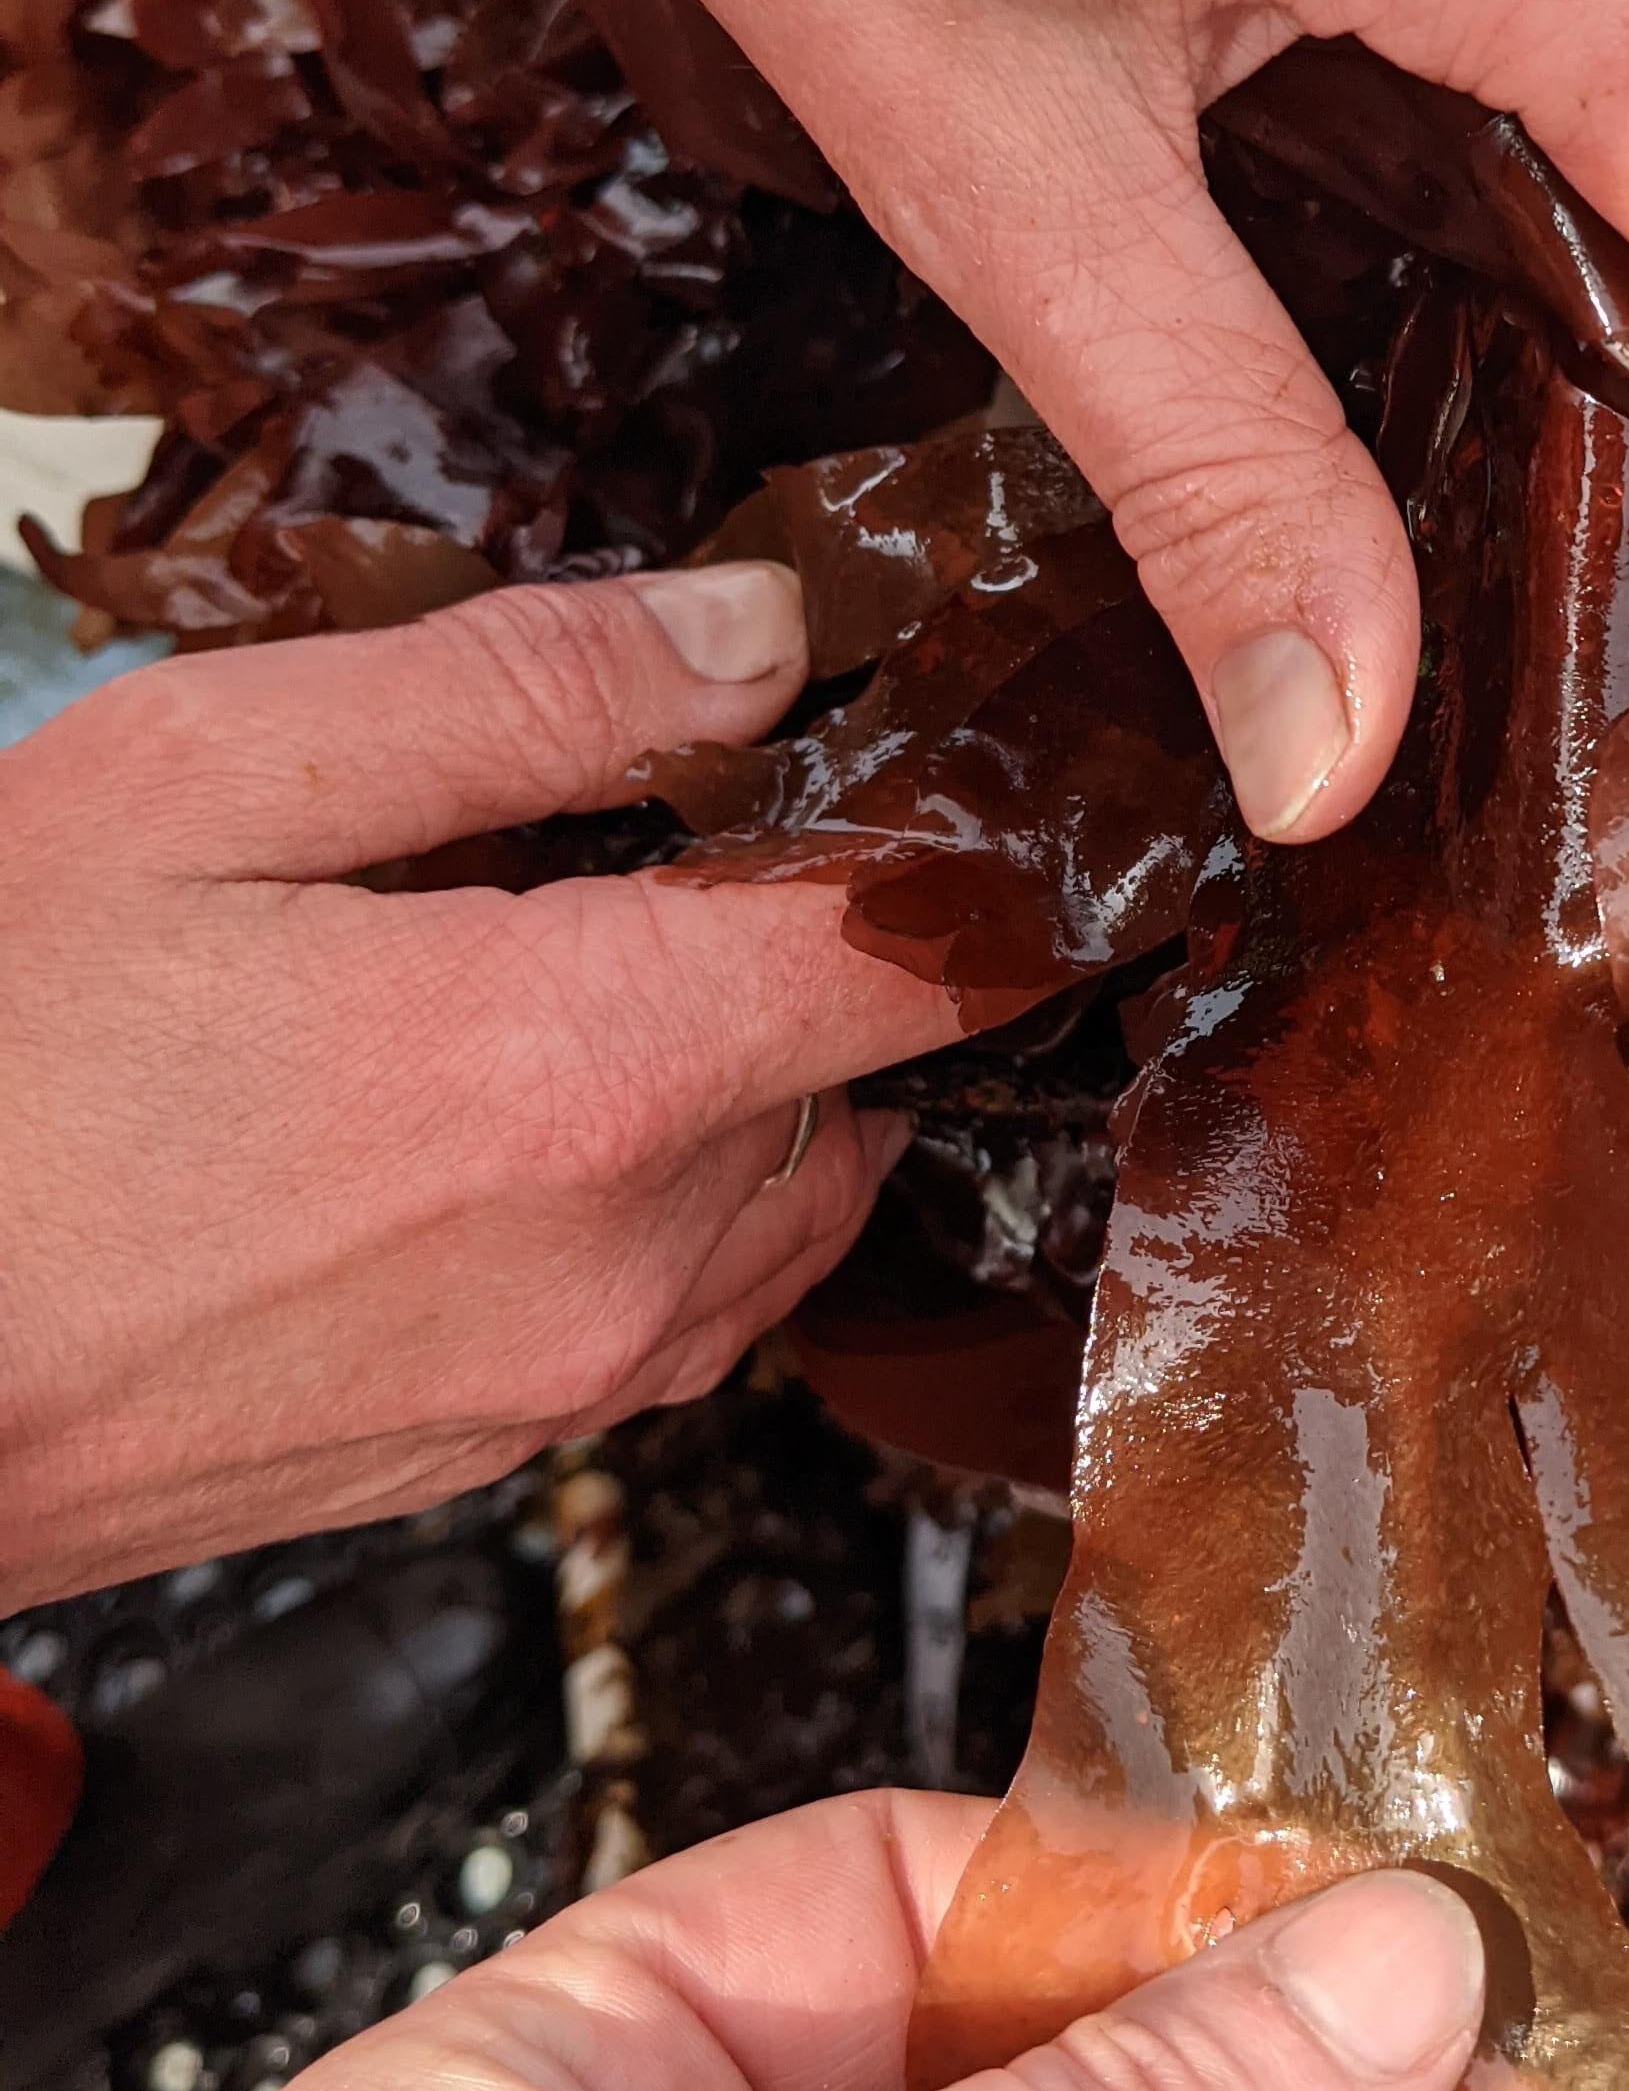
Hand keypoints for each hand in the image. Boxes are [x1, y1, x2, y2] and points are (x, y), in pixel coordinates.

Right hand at [0, 566, 958, 1604]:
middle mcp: (623, 1259)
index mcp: (583, 1071)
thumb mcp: (199, 779)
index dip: (967, 825)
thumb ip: (516, 692)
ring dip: (744, 1074)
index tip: (959, 742)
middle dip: (814, 936)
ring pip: (791, 1193)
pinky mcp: (493, 1456)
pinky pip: (679, 1302)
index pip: (923, 944)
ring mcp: (564, 1384)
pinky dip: (657, 1192)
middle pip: (867, 1066)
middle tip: (676, 825)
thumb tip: (758, 634)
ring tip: (563, 957)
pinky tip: (494, 1104)